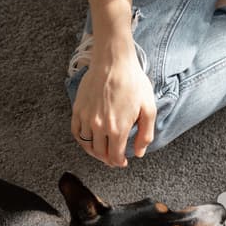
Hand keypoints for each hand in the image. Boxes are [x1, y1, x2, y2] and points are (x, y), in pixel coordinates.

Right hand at [71, 38, 155, 166]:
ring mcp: (86, 118)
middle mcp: (99, 127)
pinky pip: (76, 132)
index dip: (118, 163)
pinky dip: (81, 140)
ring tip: (102, 150)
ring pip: (86, 145)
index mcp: (118, 129)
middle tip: (113, 158)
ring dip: (94, 151)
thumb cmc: (133, 82)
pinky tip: (88, 139)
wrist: (113, 62)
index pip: (114, 157)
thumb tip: (138, 153)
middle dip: (107, 159)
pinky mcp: (78, 109)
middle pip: (100, 153)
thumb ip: (145, 134)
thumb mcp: (149, 109)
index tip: (122, 162)